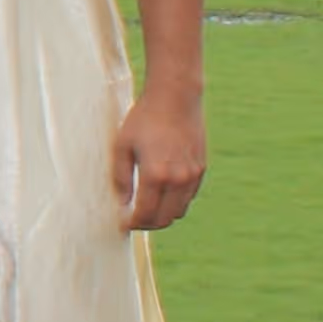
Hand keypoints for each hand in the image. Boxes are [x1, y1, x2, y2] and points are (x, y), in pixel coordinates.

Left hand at [111, 88, 206, 231]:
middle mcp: (178, 180)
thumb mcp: (123, 145)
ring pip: (179, 211)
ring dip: (163, 214)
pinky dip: (176, 201)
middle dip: (148, 224)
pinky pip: (189, 196)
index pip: (146, 214)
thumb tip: (122, 202)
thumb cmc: (144, 118)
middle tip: (134, 219)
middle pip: (165, 219)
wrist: (176, 97)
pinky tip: (162, 192)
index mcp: (156, 175)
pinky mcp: (201, 169)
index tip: (123, 224)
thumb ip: (121, 177)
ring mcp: (193, 175)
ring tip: (147, 207)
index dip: (133, 223)